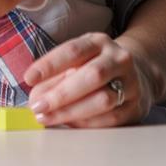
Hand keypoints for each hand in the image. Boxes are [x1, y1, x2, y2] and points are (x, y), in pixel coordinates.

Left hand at [24, 33, 157, 127]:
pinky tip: (69, 123)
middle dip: (61, 94)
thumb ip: (54, 76)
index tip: (29, 78)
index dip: (50, 64)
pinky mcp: (136, 107)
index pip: (74, 50)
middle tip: (37, 106)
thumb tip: (34, 97)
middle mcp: (119, 59)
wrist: (135, 75)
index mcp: (99, 42)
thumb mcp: (76, 61)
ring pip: (102, 100)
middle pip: (92, 76)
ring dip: (70, 112)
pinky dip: (86, 123)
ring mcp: (131, 83)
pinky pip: (110, 118)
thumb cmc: (95, 66)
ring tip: (47, 118)